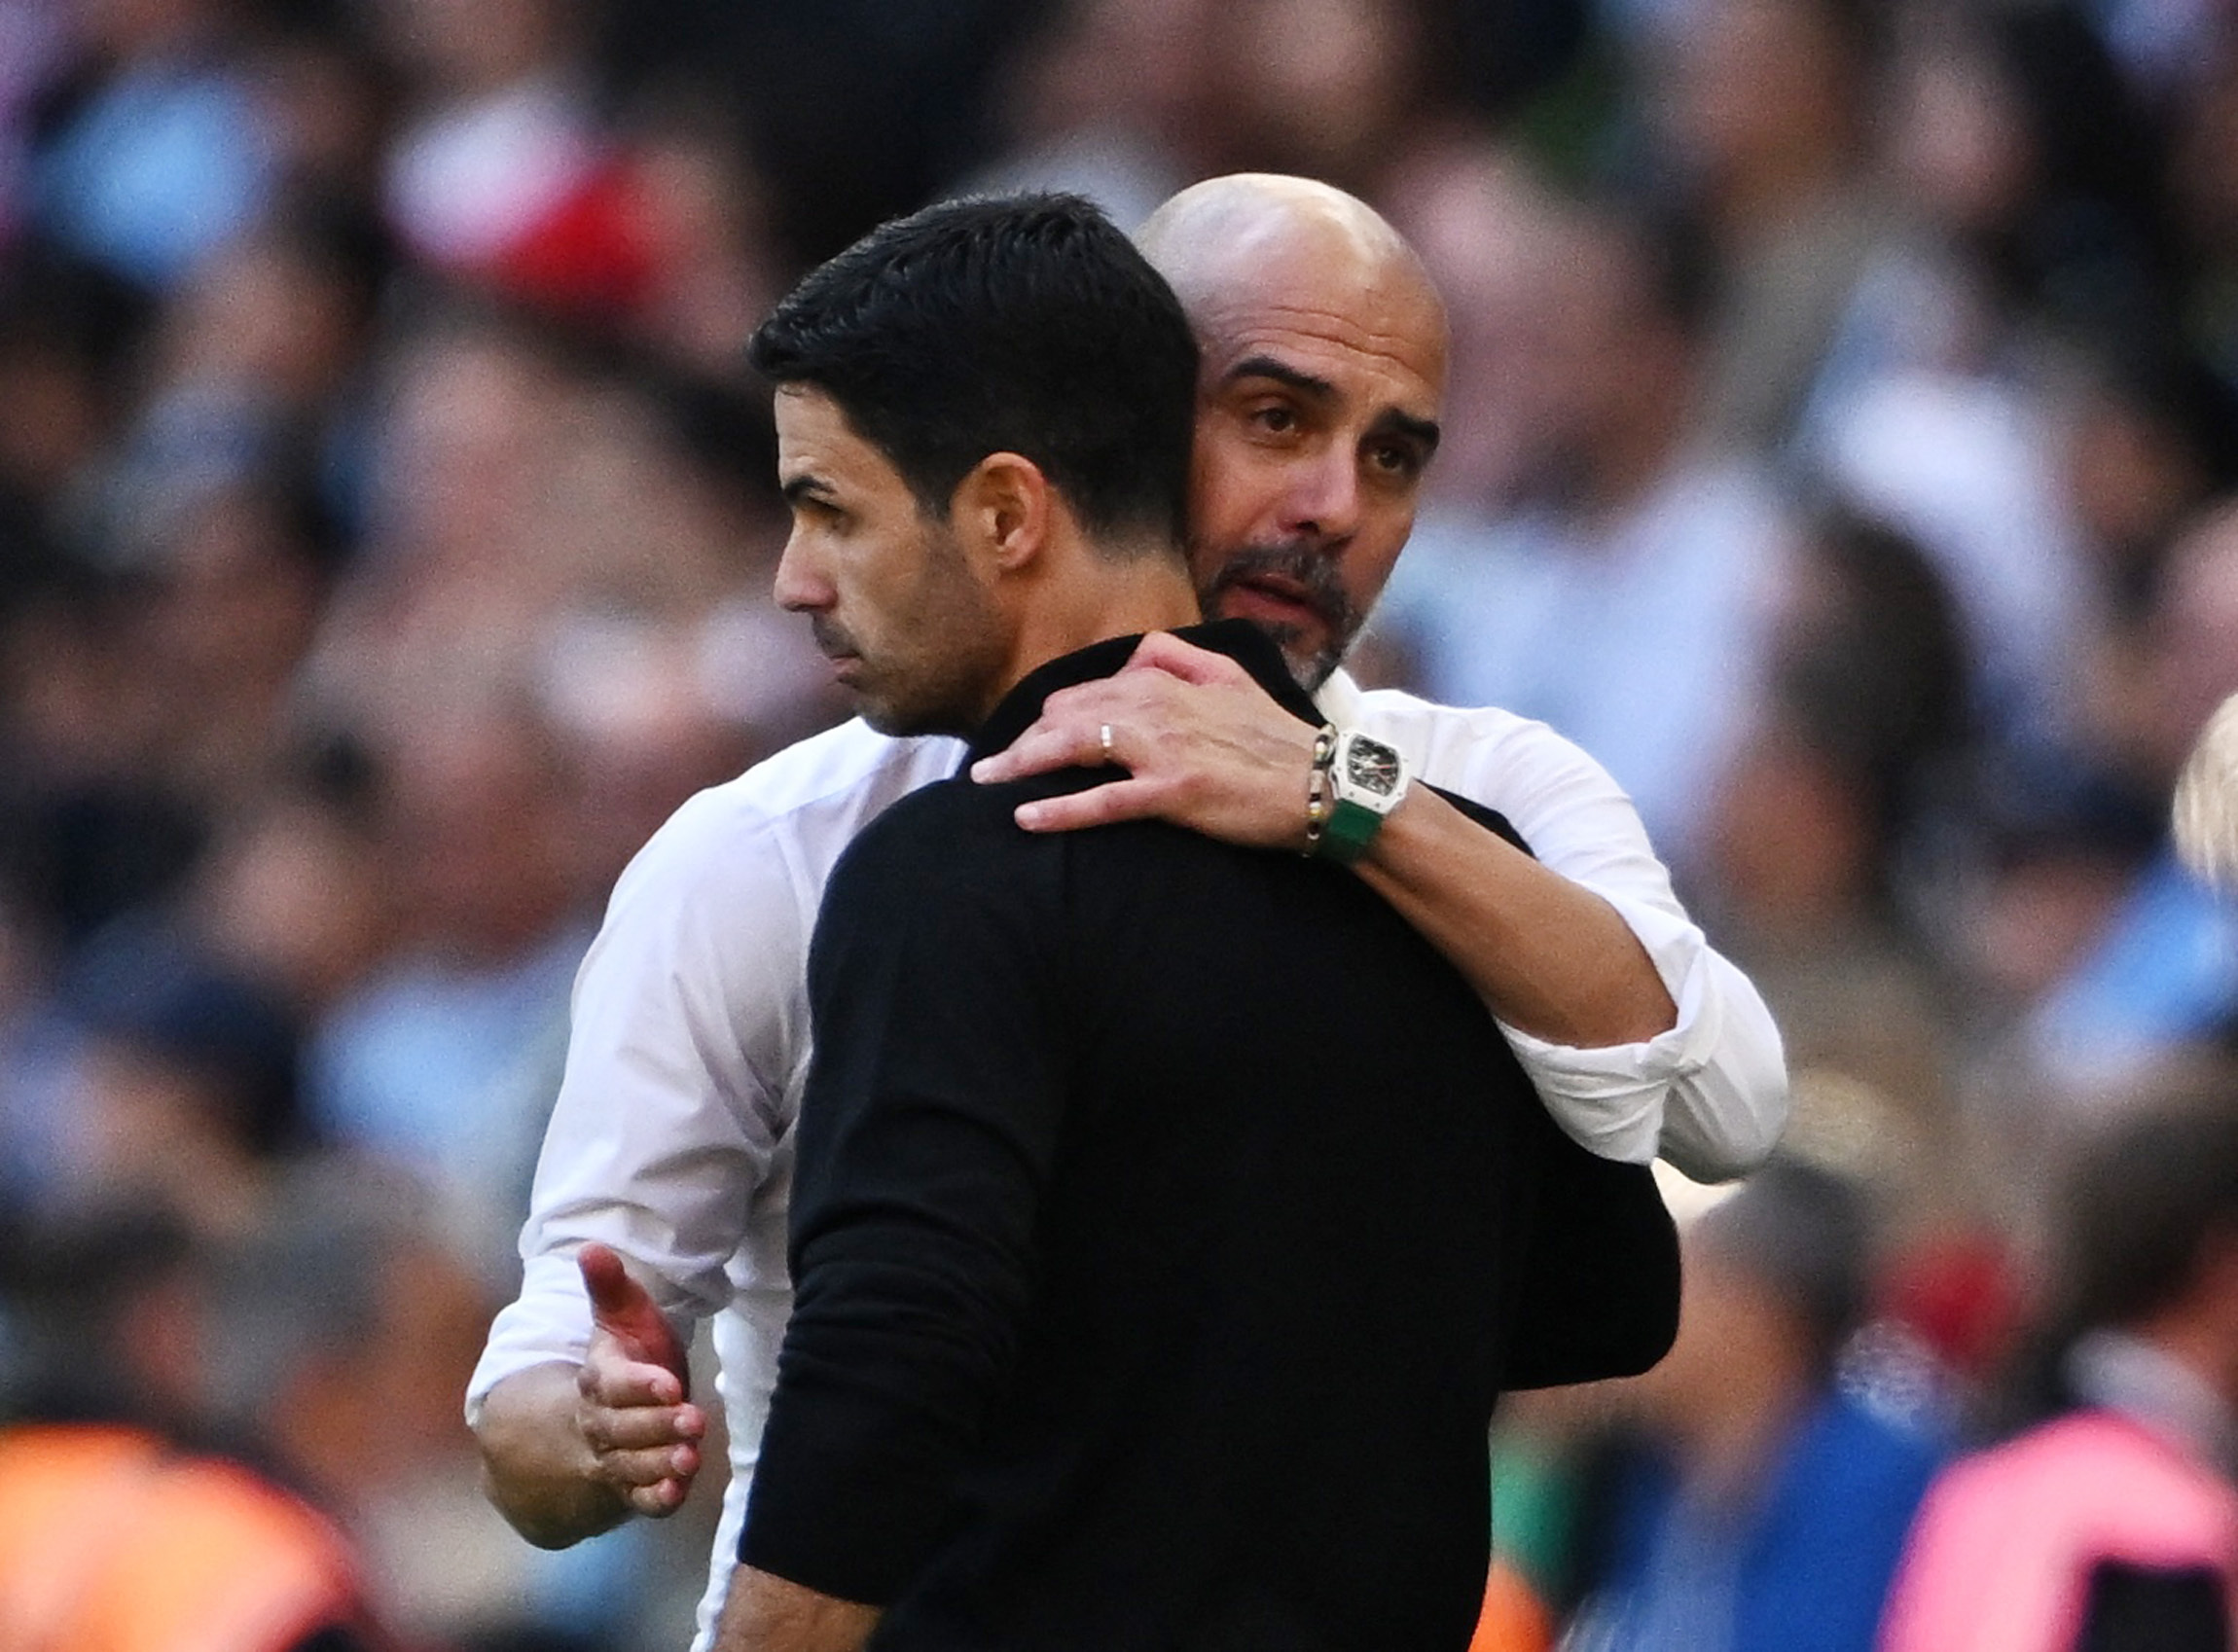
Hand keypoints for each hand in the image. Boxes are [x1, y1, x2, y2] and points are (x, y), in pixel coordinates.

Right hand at [576, 1242, 705, 1517]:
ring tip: (688, 1458)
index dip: (639, 1386)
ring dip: (658, 1463)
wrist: (603, 1414)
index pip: (612, 1384)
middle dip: (657, 1425)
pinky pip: (638, 1498)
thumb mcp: (619, 1319)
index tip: (670, 1384)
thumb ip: (609, 1287)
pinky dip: (654, 1499)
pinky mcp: (631, 1485)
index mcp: (598, 1379)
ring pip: (630, 1465)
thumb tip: (590, 1247)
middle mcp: (600, 1422)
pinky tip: (675, 1495)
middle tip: (693, 1419)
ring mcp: (614, 1457)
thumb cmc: (626, 1357)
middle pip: (621, 1429)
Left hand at [969, 631, 1320, 848]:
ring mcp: (1164, 749)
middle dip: (1023, 740)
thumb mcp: (1231, 675)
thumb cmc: (1276, 738)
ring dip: (1023, 765)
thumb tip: (1135, 653)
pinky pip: (1104, 800)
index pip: (1087, 690)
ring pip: (1075, 747)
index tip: (1025, 736)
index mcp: (1167, 681)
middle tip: (989, 766)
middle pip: (1068, 715)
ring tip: (985, 783)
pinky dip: (1061, 809)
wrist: (1322, 783)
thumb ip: (1178, 656)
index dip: (1049, 714)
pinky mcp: (1174, 792)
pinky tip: (1026, 817)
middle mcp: (1158, 707)